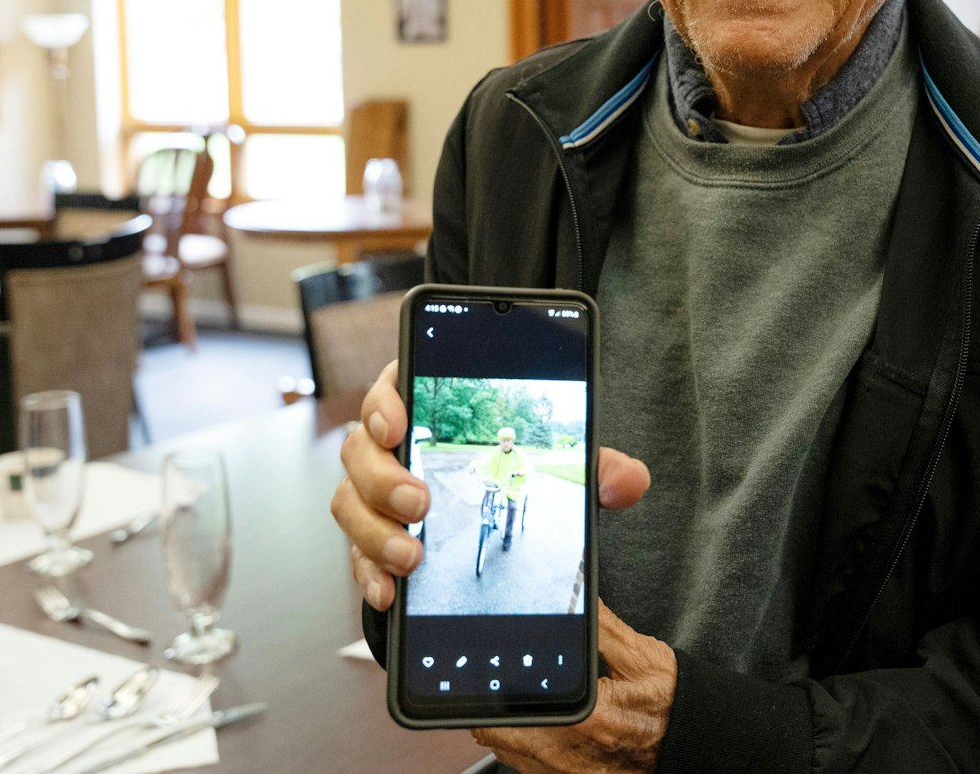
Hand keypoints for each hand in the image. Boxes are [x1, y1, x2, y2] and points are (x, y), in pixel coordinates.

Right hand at [332, 361, 650, 608]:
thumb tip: (629, 480)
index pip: (392, 387)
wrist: (493, 526)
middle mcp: (392, 449)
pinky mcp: (373, 541)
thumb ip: (594, 465)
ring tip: (412, 556)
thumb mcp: (556, 465)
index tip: (398, 424)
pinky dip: (369, 574)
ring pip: (350, 503)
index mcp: (430, 408)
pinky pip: (355, 555)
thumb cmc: (517, 473)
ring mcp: (376, 497)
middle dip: (383, 478)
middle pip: (360, 450)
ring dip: (376, 531)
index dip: (384, 401)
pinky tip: (389, 592)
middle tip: (419, 503)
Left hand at [474, 602, 675, 773]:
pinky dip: (530, 749)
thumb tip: (575, 595)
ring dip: (512, 730)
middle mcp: (567, 756)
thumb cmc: (670, 703)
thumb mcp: (640, 656)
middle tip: (513, 684)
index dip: (491, 690)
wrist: (694, 741)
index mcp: (582, 718)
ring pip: (510, 755)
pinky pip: (530, 770)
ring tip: (536, 704)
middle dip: (498, 708)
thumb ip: (601, 627)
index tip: (492, 673)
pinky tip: (550, 730)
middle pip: (497, 736)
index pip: (503, 712)